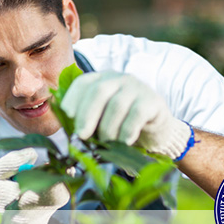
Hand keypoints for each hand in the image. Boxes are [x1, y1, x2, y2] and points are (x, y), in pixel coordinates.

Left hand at [61, 71, 190, 159]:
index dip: (72, 98)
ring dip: (108, 128)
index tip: (67, 116)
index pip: (83, 83)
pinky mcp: (153, 101)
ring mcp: (138, 88)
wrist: (155, 131)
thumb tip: (67, 134)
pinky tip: (124, 141)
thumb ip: (84, 122)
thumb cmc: (120, 126)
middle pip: (99, 91)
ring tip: (105, 143)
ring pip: (117, 104)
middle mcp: (119, 79)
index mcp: (101, 80)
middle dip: (87, 115)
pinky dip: (127, 130)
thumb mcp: (100, 121)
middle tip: (82, 136)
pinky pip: (137, 113)